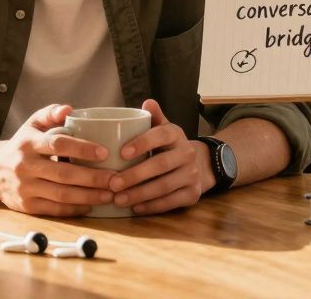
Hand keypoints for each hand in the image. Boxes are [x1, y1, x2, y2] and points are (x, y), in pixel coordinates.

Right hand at [0, 104, 115, 215]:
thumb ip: (50, 113)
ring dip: (89, 196)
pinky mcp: (27, 206)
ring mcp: (25, 188)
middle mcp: (25, 166)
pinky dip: (75, 209)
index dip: (82, 149)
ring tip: (110, 194)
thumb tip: (69, 109)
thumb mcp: (31, 124)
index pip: (58, 145)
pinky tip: (92, 204)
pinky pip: (55, 210)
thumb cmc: (20, 144)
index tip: (105, 152)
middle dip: (93, 178)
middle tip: (116, 178)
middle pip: (64, 174)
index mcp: (29, 143)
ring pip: (62, 195)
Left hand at [108, 99, 207, 214]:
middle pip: (161, 165)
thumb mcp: (163, 130)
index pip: (161, 135)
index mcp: (176, 134)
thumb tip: (147, 102)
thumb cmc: (168, 147)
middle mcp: (187, 154)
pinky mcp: (193, 194)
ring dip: (139, 194)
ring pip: (164, 186)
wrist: (199, 165)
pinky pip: (171, 202)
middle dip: (135, 175)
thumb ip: (153, 118)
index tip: (122, 152)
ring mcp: (192, 175)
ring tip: (118, 199)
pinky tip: (134, 208)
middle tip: (112, 183)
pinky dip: (152, 206)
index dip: (142, 143)